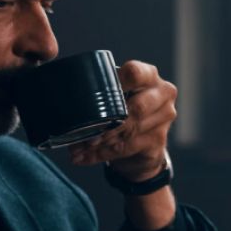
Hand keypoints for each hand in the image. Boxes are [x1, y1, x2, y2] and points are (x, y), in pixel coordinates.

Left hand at [68, 60, 176, 181]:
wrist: (142, 144)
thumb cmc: (123, 112)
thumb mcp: (114, 98)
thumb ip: (98, 98)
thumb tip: (66, 111)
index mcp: (148, 75)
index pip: (134, 73)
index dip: (115, 85)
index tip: (95, 97)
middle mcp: (161, 93)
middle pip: (136, 108)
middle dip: (108, 124)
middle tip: (87, 136)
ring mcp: (164, 117)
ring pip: (130, 131)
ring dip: (101, 142)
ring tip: (79, 148)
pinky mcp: (159, 139)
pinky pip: (127, 147)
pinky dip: (103, 154)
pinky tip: (87, 157)